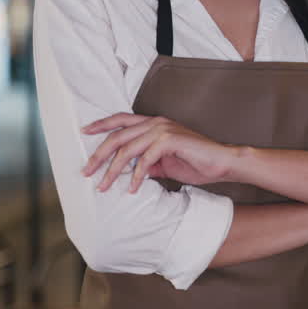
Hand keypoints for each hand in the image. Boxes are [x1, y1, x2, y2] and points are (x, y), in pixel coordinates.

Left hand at [81, 114, 237, 192]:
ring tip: (104, 185)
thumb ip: (147, 164)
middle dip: (99, 155)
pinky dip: (136, 176)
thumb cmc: (197, 162)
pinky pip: (145, 159)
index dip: (102, 125)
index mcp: (154, 123)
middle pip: (117, 135)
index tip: (85, 132)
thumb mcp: (165, 164)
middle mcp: (156, 122)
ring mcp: (163, 130)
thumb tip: (129, 173)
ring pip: (127, 149)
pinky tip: (133, 188)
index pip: (122, 120)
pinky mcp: (170, 140)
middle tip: (87, 172)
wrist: (222, 162)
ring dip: (113, 170)